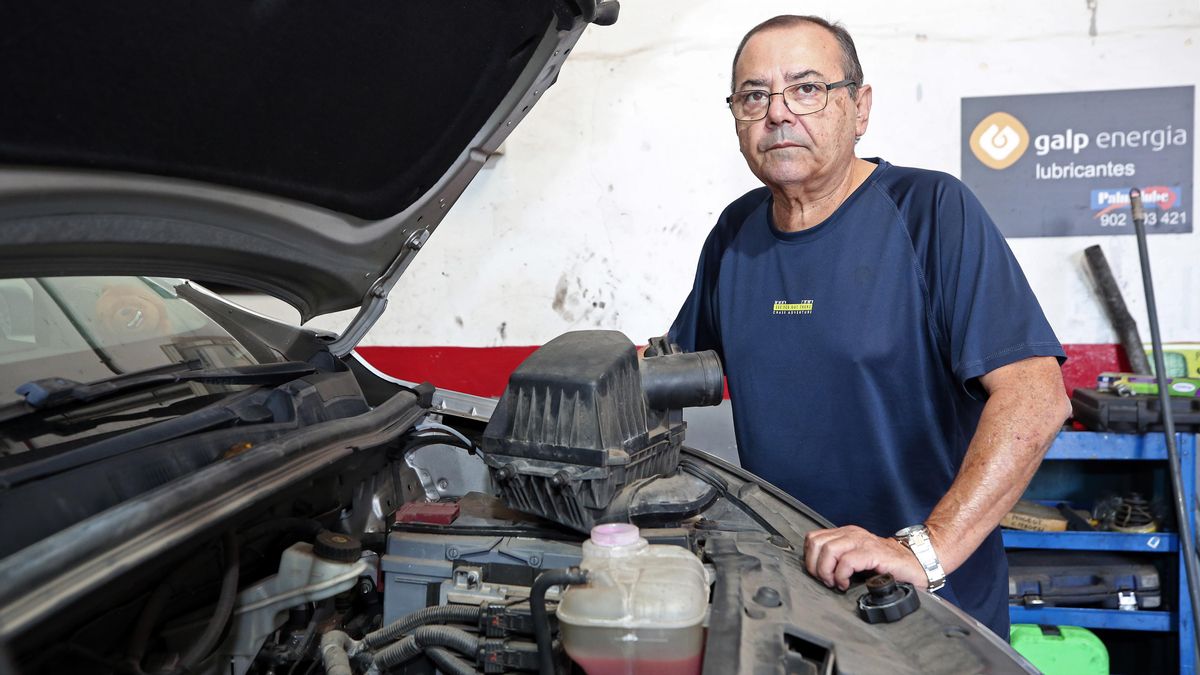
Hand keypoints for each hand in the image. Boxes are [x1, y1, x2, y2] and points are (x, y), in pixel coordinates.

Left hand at [803, 525, 926, 590]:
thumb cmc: (887, 565)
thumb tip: (817, 572)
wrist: (916, 563)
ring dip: (827, 571)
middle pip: (817, 543)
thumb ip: (839, 559)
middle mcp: (852, 535)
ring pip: (829, 550)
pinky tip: (847, 584)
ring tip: (836, 582)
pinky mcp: (874, 553)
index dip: (810, 559)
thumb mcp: (857, 558)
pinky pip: (847, 561)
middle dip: (815, 566)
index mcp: (846, 534)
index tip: (818, 575)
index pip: (813, 539)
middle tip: (826, 581)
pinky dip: (841, 575)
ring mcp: (863, 542)